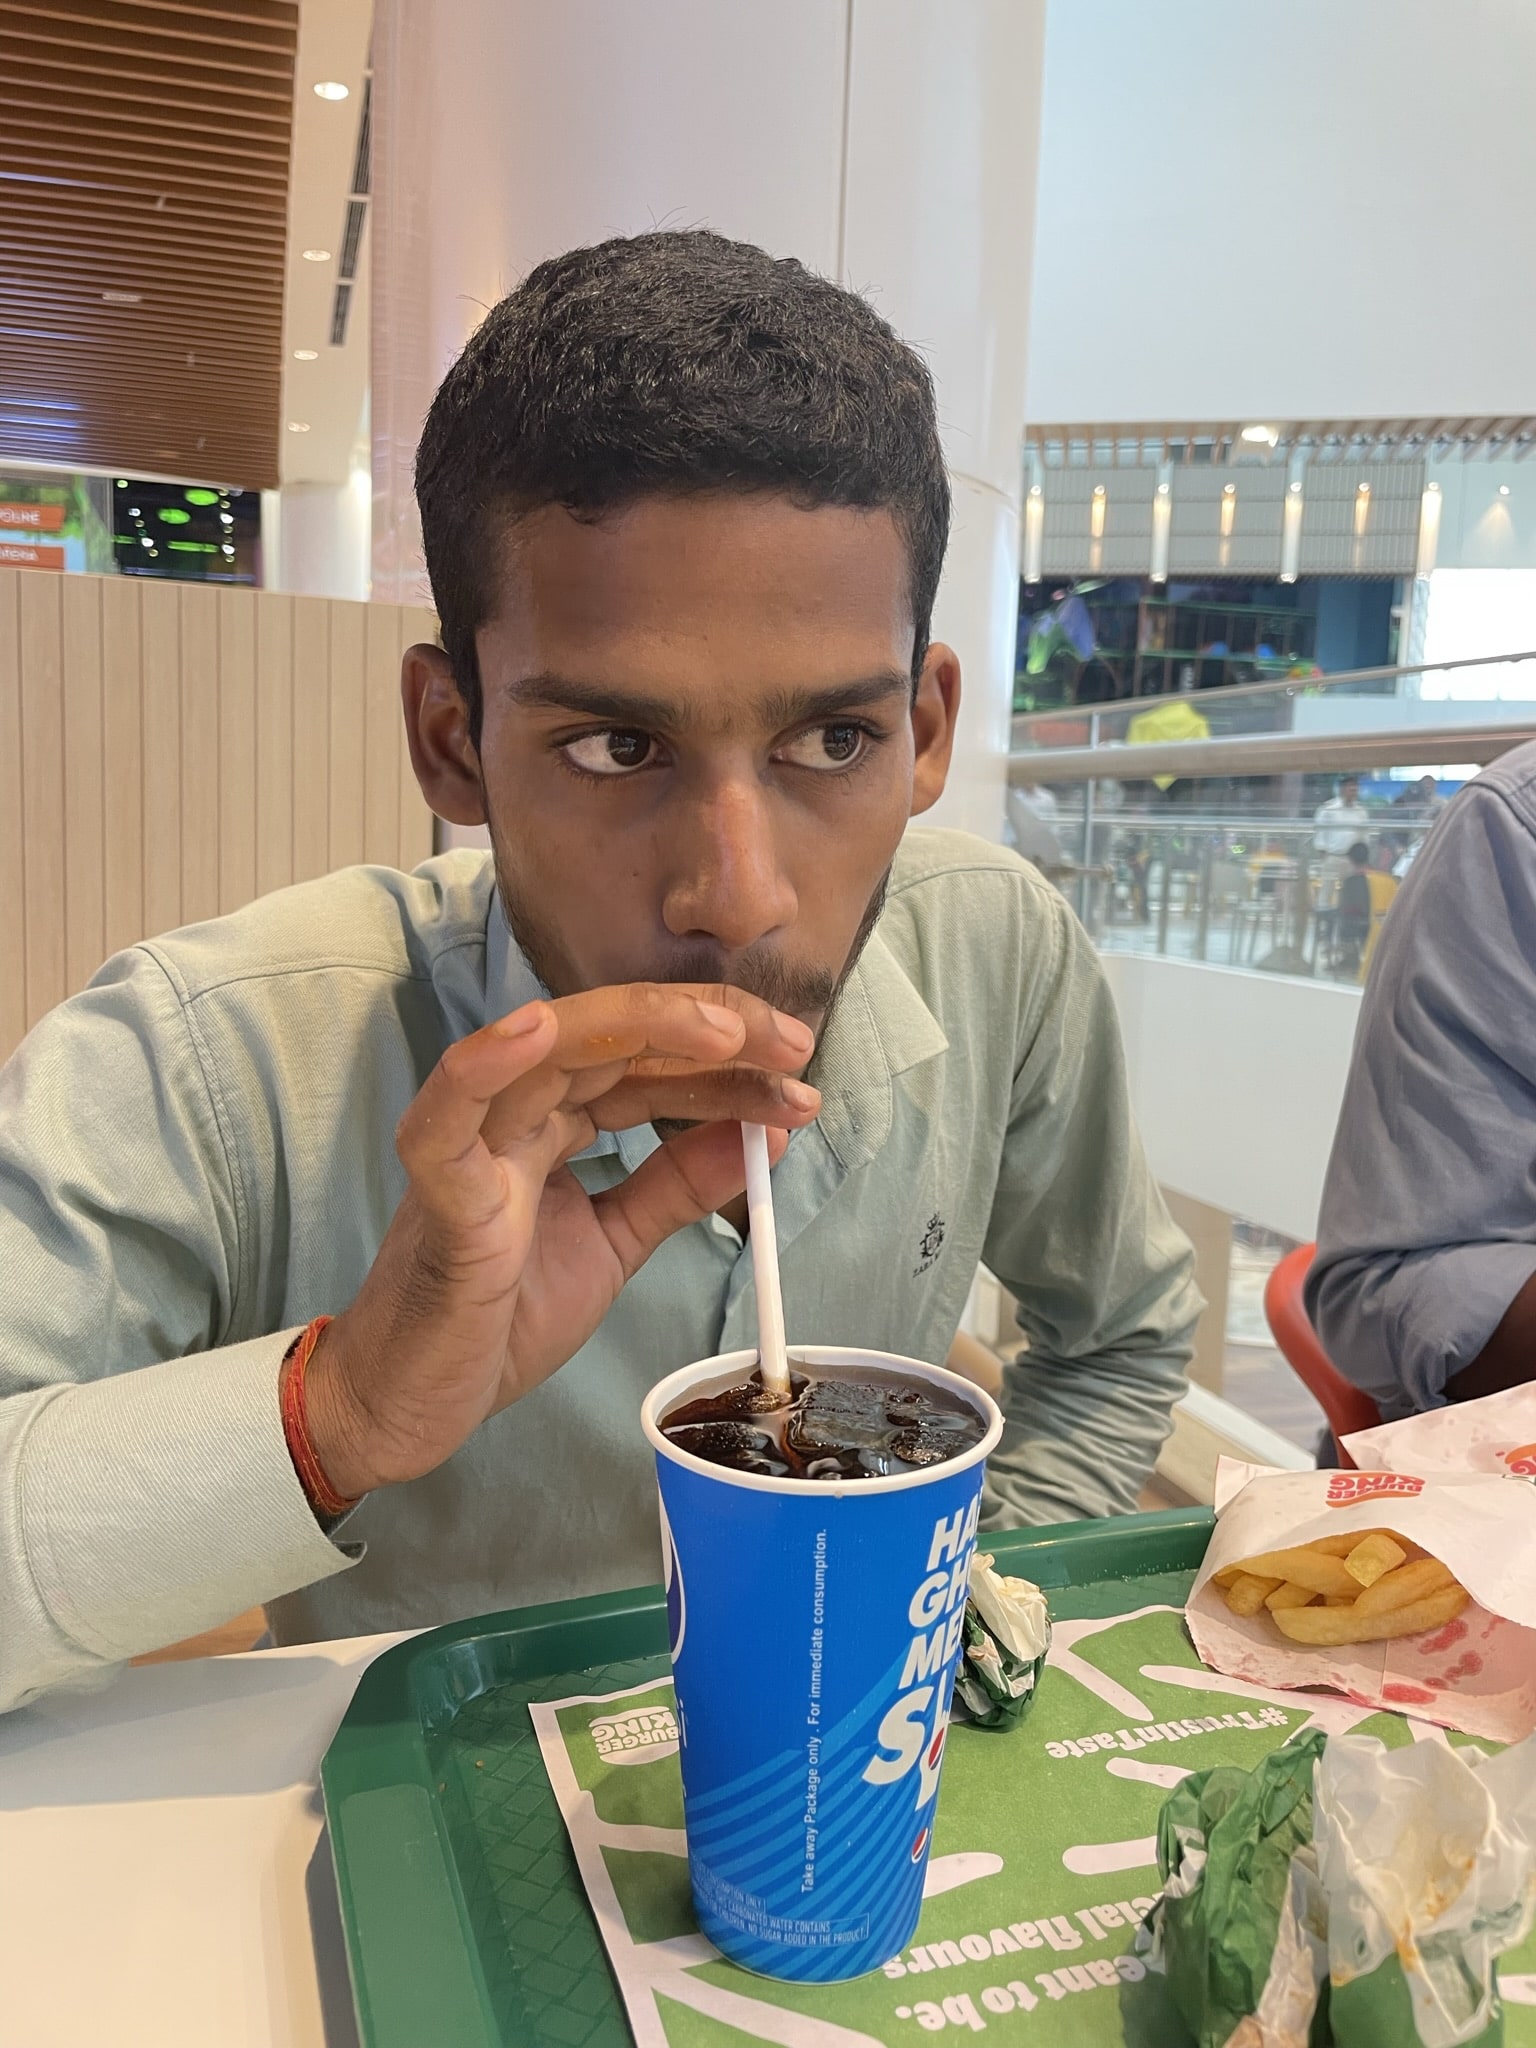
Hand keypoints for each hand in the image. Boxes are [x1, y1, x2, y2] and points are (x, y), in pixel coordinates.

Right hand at [304, 984, 818, 1495]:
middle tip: (791, 1043)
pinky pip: (448, 1119)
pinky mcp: (438, 1197)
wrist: (415, 1402)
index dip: (726, 1063)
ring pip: (545, 1052)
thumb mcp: (614, 1245)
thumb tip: (763, 1136)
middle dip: (706, 1030)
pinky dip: (485, 1067)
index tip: (798, 1073)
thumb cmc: (501, 1317)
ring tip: (724, 1029)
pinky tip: (538, 1030)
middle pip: (611, 1039)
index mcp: (552, 1123)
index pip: (647, 1066)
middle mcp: (513, 1117)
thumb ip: (676, 1188)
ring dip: (637, 1028)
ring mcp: (473, 1148)